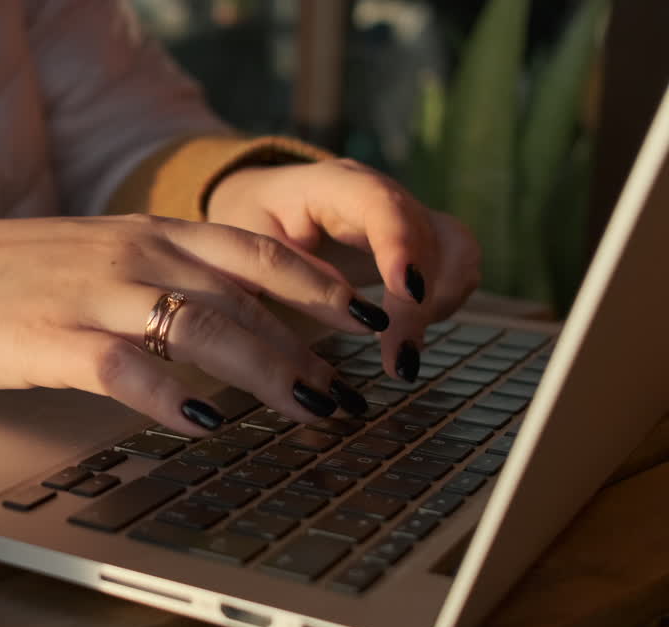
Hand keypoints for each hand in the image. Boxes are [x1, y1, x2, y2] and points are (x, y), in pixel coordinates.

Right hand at [0, 213, 392, 436]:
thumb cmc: (12, 274)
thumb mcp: (100, 256)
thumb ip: (163, 278)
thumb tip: (232, 319)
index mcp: (149, 234)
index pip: (254, 252)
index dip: (319, 285)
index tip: (368, 319)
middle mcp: (134, 257)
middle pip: (243, 298)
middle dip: (309, 347)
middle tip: (352, 394)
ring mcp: (93, 295)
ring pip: (201, 328)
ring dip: (266, 372)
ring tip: (311, 412)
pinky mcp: (51, 338)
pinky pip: (123, 367)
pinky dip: (169, 394)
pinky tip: (204, 422)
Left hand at [206, 158, 480, 381]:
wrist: (267, 201)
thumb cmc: (255, 219)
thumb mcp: (250, 241)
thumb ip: (289, 269)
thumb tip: (345, 307)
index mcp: (337, 185)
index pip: (383, 206)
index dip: (402, 247)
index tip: (408, 293)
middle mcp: (383, 194)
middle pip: (430, 237)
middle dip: (422, 301)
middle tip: (398, 360)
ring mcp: (408, 216)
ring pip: (457, 251)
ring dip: (440, 304)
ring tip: (402, 355)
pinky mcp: (420, 242)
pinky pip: (455, 269)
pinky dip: (441, 304)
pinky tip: (406, 335)